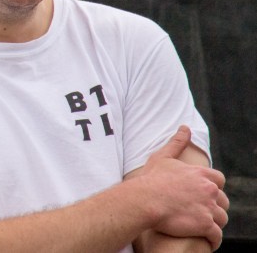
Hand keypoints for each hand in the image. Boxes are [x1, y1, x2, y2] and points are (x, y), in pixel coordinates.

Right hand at [139, 126, 228, 249]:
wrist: (144, 200)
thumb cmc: (151, 180)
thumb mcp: (163, 158)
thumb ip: (177, 142)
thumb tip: (185, 127)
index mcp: (201, 174)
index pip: (219, 181)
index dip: (212, 188)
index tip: (203, 193)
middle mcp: (209, 190)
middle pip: (222, 201)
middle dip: (214, 206)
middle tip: (200, 211)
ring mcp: (208, 208)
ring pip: (221, 219)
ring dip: (214, 223)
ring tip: (202, 227)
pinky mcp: (205, 225)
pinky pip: (216, 235)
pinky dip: (213, 240)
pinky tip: (206, 240)